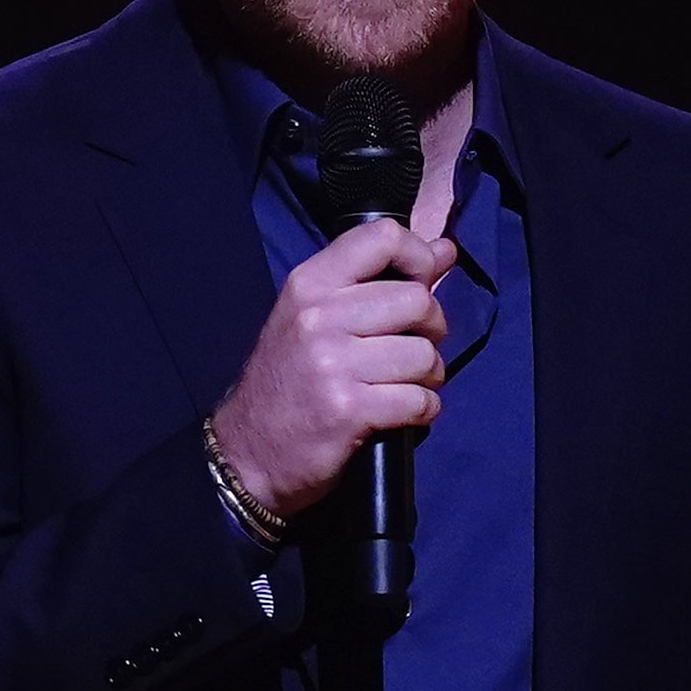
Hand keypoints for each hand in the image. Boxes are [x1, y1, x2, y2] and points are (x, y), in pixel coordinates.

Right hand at [209, 220, 454, 518]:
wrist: (246, 453)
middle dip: (431, 329)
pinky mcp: (348, 409)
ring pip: (423, 354)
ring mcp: (333, 363)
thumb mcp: (315, 318)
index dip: (420, 256)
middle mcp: (319, 316)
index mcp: (310, 284)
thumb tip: (444, 250)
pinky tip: (405, 413)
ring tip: (407, 385)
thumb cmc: (286, 381)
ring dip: (429, 376)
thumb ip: (378, 281)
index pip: (383, 237)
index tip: (422, 283)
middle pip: (416, 300)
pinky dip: (423, 410)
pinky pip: (418, 400)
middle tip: (414, 349)